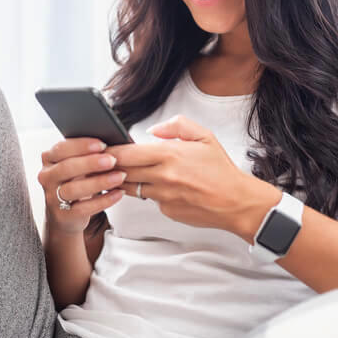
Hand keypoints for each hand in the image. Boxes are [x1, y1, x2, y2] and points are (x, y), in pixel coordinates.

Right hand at [37, 137, 126, 233]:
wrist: (65, 213)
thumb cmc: (75, 181)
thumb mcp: (77, 164)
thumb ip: (87, 153)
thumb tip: (111, 145)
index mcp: (49, 158)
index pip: (62, 148)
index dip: (82, 146)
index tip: (102, 144)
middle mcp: (47, 177)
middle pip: (67, 168)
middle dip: (91, 163)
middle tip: (112, 160)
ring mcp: (52, 197)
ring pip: (74, 189)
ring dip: (99, 182)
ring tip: (119, 176)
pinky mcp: (62, 215)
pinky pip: (83, 208)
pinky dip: (103, 201)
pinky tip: (117, 193)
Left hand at [105, 115, 265, 232]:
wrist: (236, 201)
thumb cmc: (221, 170)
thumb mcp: (204, 137)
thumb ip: (177, 126)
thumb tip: (154, 130)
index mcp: (170, 154)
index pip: (127, 153)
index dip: (110, 151)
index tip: (101, 148)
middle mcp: (163, 176)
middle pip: (122, 171)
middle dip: (109, 167)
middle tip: (100, 162)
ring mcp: (163, 196)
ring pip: (130, 188)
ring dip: (123, 181)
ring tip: (118, 173)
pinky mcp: (166, 211)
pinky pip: (149, 199)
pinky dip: (147, 192)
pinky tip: (154, 186)